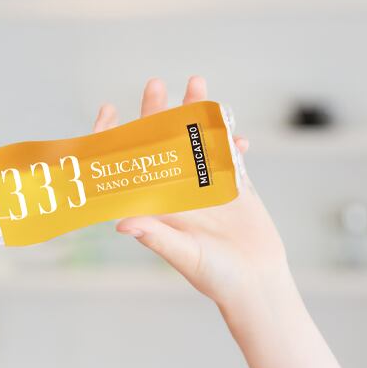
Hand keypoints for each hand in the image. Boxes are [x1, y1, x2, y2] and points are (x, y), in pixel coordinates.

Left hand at [93, 76, 291, 311]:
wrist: (256, 284)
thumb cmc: (215, 277)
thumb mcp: (184, 256)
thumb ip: (156, 236)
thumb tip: (121, 223)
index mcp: (157, 208)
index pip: (129, 169)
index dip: (115, 142)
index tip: (110, 112)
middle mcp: (177, 194)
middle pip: (161, 146)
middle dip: (156, 113)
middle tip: (154, 84)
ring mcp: (206, 187)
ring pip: (196, 142)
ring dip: (195, 113)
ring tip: (196, 82)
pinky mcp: (235, 187)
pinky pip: (229, 155)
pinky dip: (230, 139)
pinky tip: (234, 128)